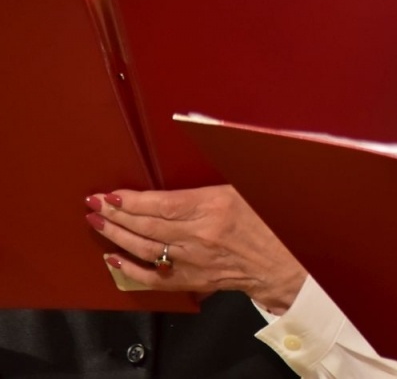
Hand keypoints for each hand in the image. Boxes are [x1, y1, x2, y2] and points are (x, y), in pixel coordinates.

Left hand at [87, 186, 306, 312]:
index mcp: (216, 206)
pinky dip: (129, 270)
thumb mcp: (251, 184)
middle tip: (94, 205)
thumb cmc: (272, 221)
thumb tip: (205, 131)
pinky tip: (113, 259)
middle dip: (115, 215)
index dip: (131, 200)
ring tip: (98, 223)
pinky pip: (152, 277)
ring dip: (116, 236)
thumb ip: (223, 166)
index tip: (111, 194)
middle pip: (146, 225)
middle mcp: (200, 235)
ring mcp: (193, 260)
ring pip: (143, 248)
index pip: (161, 204)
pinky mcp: (191, 280)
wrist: (287, 262)